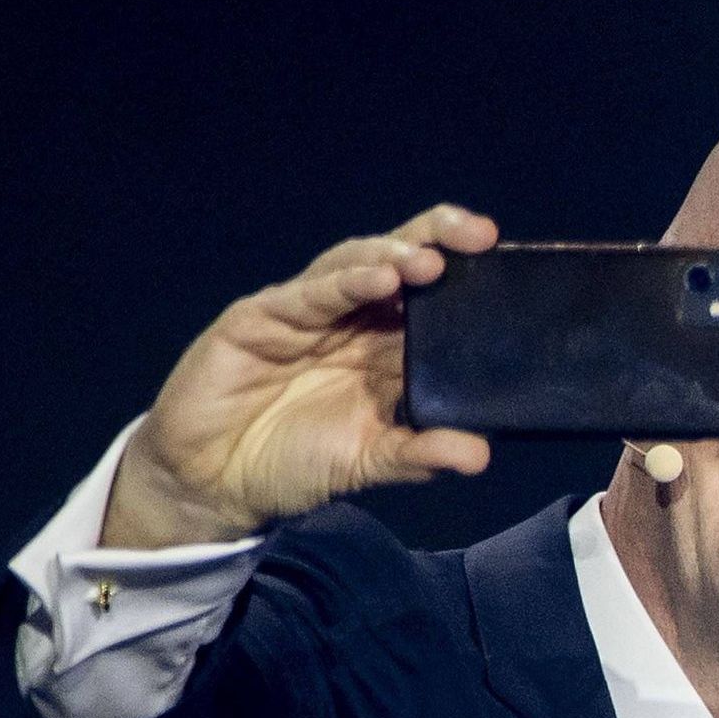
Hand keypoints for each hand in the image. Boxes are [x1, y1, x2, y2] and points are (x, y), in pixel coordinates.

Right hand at [101, 204, 500, 548]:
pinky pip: (305, 295)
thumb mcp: (368, 462)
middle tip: (477, 235)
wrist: (216, 482)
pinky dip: (340, 284)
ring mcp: (305, 314)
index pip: (431, 298)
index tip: (502, 258)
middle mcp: (350, 321)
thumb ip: (420, 453)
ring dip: (391, 257)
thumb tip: (481, 453)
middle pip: (397, 262)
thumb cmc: (296, 463)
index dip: (465, 274)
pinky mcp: (259, 318)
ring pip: (352, 266)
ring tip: (426, 261)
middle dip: (436, 240)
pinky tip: (376, 278)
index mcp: (384, 348)